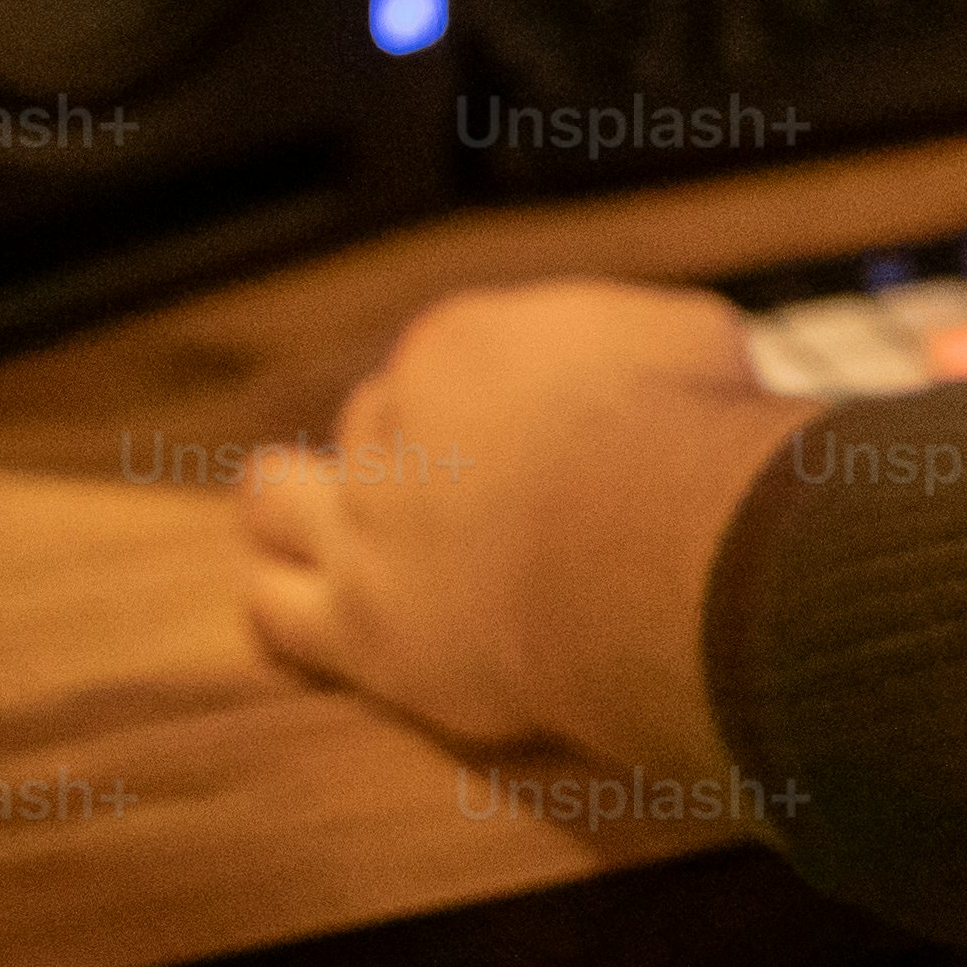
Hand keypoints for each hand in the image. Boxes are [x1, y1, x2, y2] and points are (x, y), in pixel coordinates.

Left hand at [239, 280, 805, 772]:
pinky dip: (282, 606)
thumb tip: (663, 361)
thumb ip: (646, 345)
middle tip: (442, 486)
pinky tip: (287, 610)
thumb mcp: (688, 340)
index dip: (474, 396)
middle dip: (398, 449)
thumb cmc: (684, 436)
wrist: (641, 544)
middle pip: (366, 423)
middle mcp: (391, 425)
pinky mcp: (358, 627)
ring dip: (288, 504)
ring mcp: (362, 526)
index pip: (440, 360)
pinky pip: (277, 613)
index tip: (516, 427)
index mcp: (460, 345)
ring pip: (277, 500)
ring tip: (290, 512)